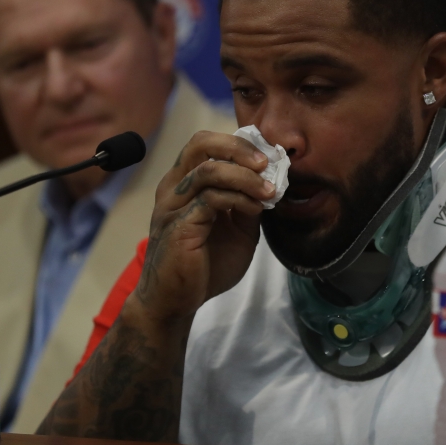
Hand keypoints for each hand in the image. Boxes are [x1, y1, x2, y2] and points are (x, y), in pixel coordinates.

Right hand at [135, 130, 275, 323]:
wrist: (177, 301)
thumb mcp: (238, 230)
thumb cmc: (204, 266)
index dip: (240, 144)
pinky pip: (211, 198)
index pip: (208, 145)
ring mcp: (174, 204)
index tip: (270, 157)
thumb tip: (271, 182)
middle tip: (266, 162)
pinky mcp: (179, 225)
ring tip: (269, 190)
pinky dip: (239, 198)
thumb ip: (248, 204)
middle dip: (239, 147)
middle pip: (201, 143)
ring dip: (246, 176)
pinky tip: (256, 209)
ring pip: (209, 169)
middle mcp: (174, 187)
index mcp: (185, 183)